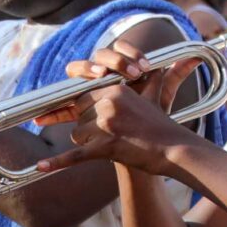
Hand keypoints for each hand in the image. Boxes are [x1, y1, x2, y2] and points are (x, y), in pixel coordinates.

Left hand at [34, 42, 205, 175]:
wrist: (175, 151)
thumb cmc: (163, 125)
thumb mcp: (156, 96)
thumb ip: (155, 77)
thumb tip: (186, 59)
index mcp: (116, 89)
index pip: (85, 96)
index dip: (87, 108)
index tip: (83, 113)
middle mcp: (108, 104)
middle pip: (79, 114)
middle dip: (87, 125)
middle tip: (108, 133)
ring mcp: (106, 126)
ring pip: (78, 134)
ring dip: (88, 142)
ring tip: (112, 145)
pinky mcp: (105, 147)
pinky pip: (75, 155)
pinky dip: (56, 163)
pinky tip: (40, 167)